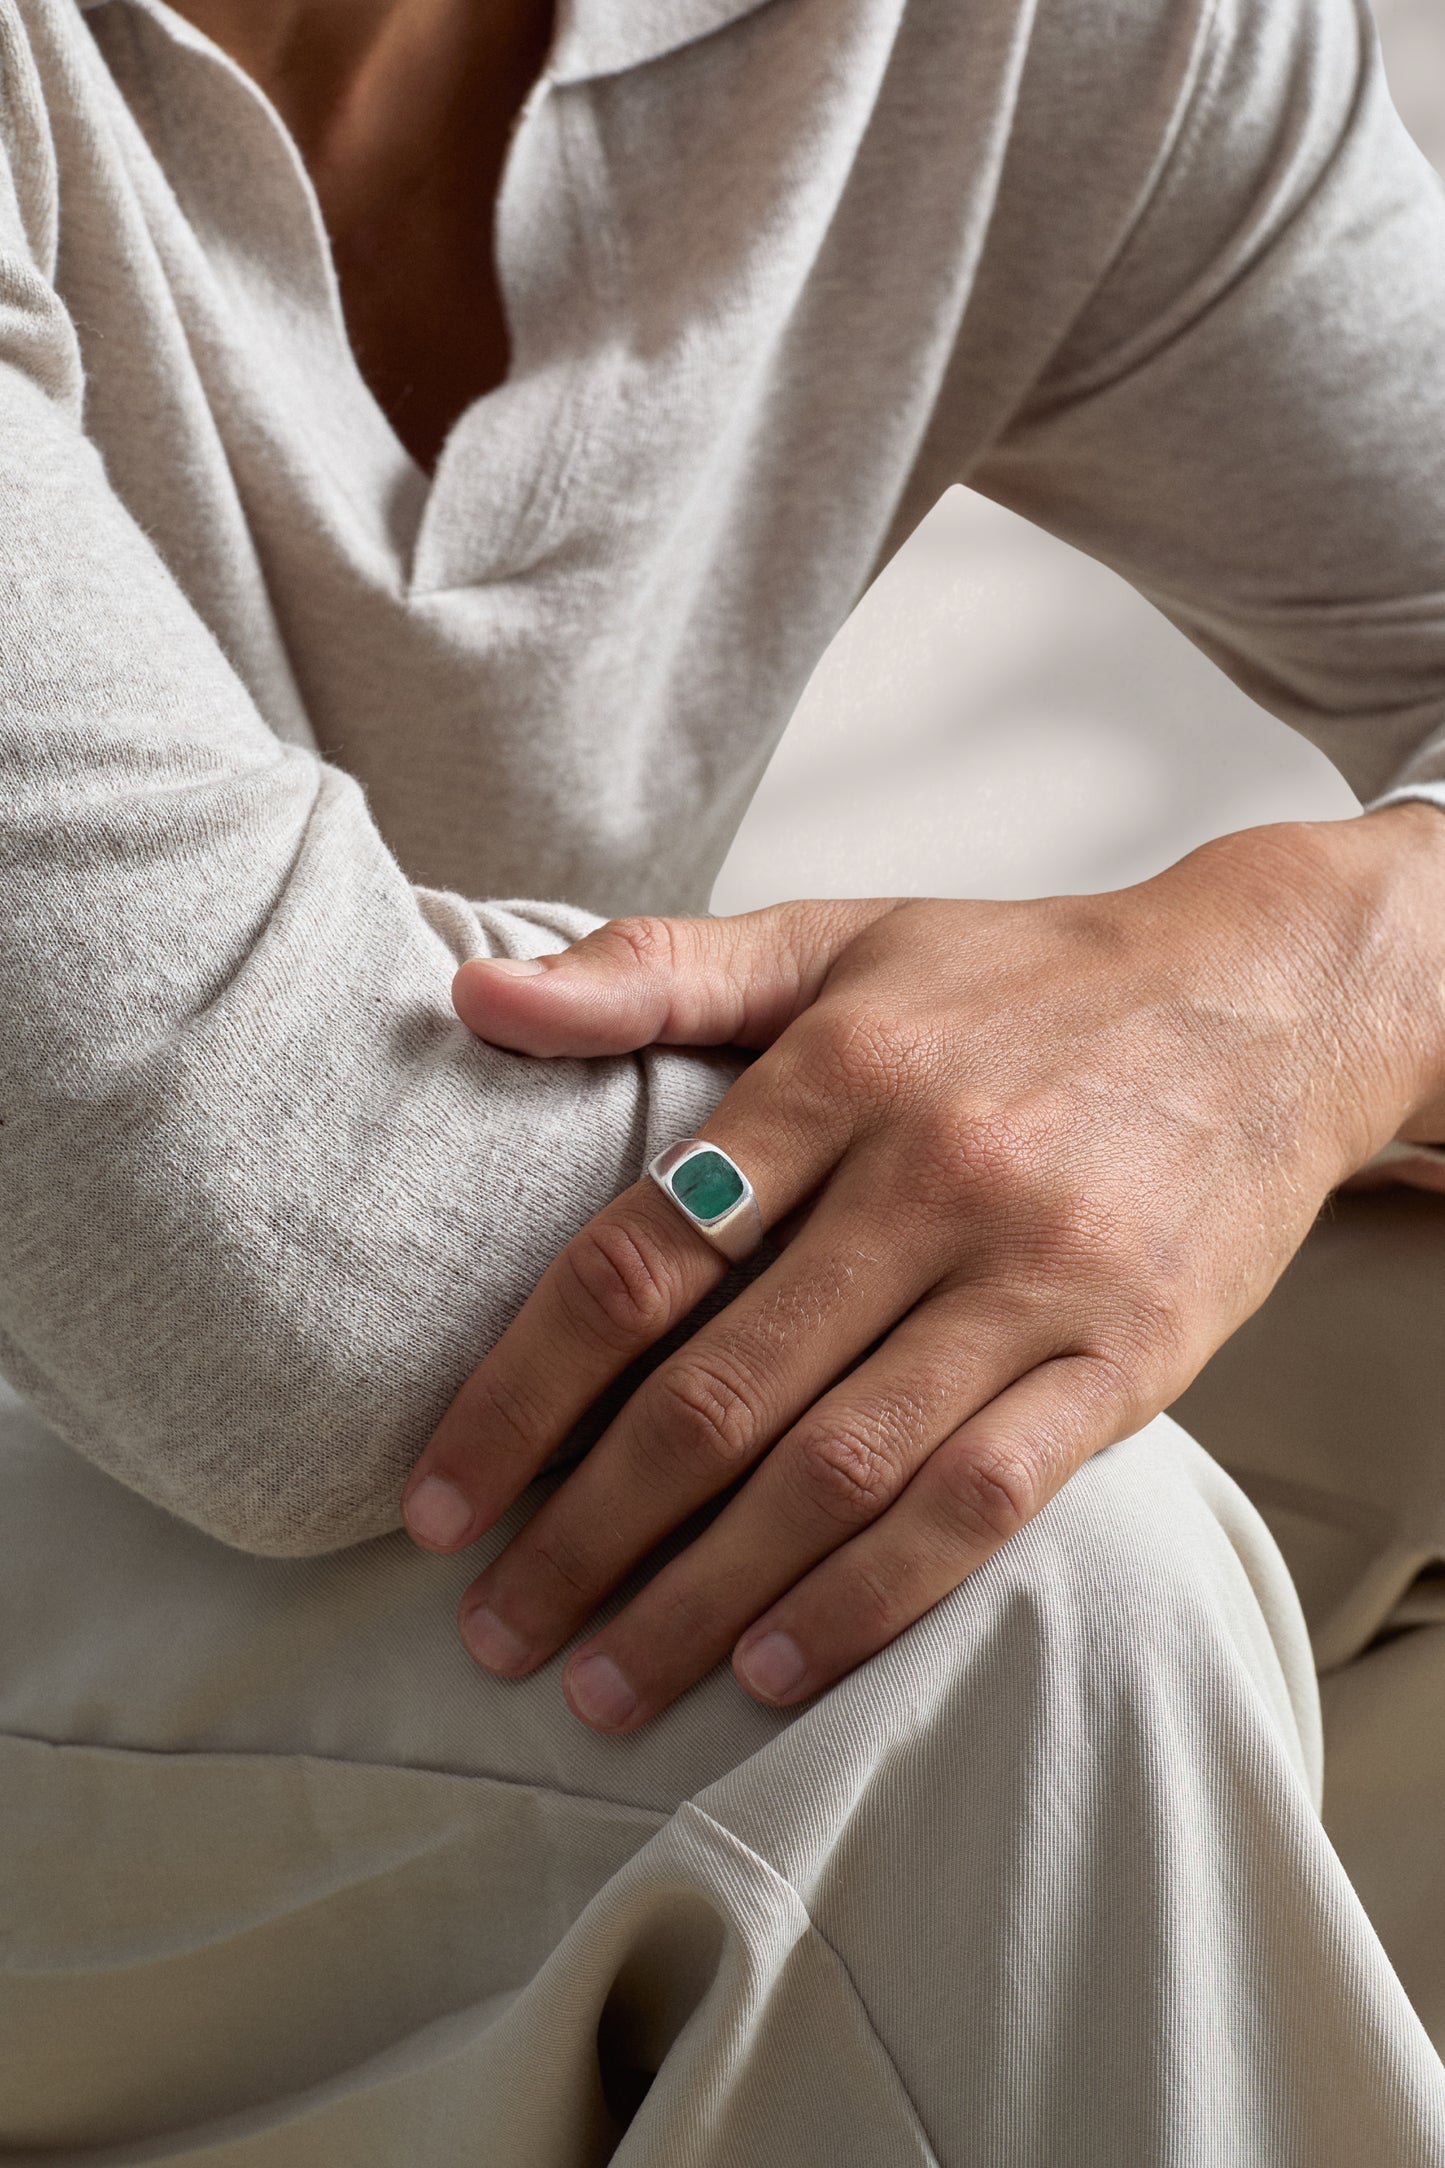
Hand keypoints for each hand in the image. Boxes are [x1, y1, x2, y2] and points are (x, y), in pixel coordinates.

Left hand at [403, 809, 1444, 1730]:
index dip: (521, 1395)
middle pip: (719, 1392)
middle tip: (494, 1628)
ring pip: (839, 1470)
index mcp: (836, 1075)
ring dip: (703, 1598)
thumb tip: (469, 997)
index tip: (437, 1502)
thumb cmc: (1020, 980)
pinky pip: (983, 1502)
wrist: (1264, 1000)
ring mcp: (1035, 1279)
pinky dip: (872, 1597)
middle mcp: (928, 1180)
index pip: (637, 1260)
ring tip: (602, 1684)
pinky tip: (777, 1666)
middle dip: (586, 1533)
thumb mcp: (835, 941)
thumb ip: (651, 973)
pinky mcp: (1127, 1359)